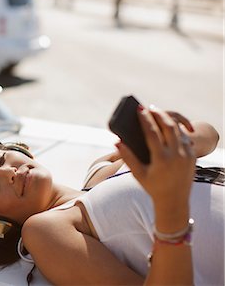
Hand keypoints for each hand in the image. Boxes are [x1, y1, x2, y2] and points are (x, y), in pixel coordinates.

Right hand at [116, 106, 195, 231]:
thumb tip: (117, 142)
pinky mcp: (192, 156)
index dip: (145, 119)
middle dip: (158, 114)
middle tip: (149, 108)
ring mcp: (186, 155)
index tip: (139, 109)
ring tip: (157, 114)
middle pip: (168, 126)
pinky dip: (176, 129)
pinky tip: (168, 125)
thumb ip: (127, 157)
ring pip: (178, 130)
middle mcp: (176, 155)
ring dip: (168, 119)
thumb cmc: (152, 187)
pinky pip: (185, 137)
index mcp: (161, 159)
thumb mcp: (138, 174)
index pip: (152, 133)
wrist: (174, 200)